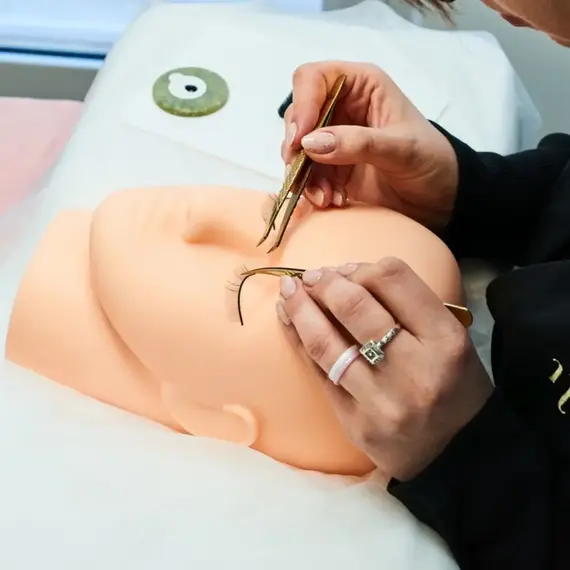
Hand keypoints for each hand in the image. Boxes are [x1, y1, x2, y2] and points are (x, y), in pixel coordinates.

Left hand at [276, 258, 492, 479]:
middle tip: (310, 276)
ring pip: (326, 342)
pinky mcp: (356, 423)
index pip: (393, 280)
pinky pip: (318, 372)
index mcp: (446, 340)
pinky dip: (298, 341)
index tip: (345, 270)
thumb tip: (345, 275)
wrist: (456, 457)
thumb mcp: (449, 337)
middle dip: (324, 283)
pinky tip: (288, 321)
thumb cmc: (453, 386)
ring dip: (300, 309)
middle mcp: (414, 370)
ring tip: (288, 291)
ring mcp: (381, 401)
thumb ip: (406, 304)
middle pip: (354, 307)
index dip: (361, 267)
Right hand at [282, 61, 458, 228]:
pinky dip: (312, 189)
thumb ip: (358, 144)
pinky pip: (306, 175)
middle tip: (302, 173)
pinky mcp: (332, 168)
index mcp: (362, 86)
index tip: (301, 140)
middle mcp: (342, 108)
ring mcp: (334, 140)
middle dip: (296, 147)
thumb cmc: (432, 163)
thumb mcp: (402, 151)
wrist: (440, 200)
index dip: (302, 105)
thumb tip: (310, 143)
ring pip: (297, 150)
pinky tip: (332, 201)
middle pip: (298, 116)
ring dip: (303, 175)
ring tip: (326, 197)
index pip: (313, 79)